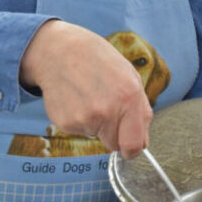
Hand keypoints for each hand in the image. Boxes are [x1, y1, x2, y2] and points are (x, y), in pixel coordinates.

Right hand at [19, 21, 150, 158]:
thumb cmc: (96, 60)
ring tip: (87, 95)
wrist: (58, 51)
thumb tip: (143, 141)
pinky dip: (78, 119)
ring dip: (94, 123)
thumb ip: (140, 110)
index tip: (130, 148)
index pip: (134, 145)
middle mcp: (107, 111)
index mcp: (129, 97)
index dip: (133, 150)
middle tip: (104, 108)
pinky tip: (75, 98)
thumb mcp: (129, 75)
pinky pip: (79, 131)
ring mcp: (84, 119)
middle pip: (114, 145)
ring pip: (95, 136)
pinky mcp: (65, 123)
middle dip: (113, 133)